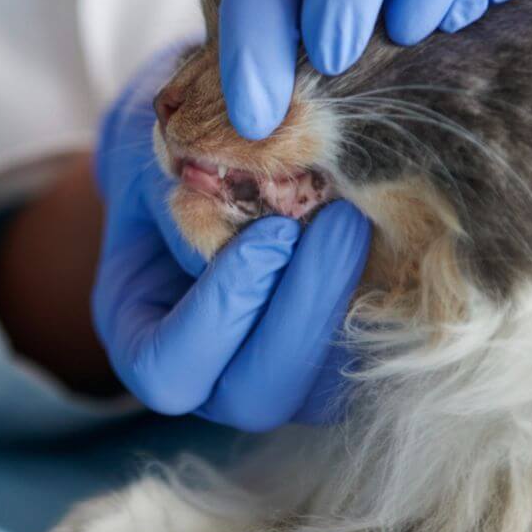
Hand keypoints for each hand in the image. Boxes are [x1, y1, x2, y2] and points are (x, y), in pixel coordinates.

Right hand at [93, 61, 370, 430]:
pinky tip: (390, 237)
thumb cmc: (178, 145)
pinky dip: (383, 306)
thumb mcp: (165, 159)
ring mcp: (274, 368)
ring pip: (318, 391)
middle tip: (340, 223)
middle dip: (301, 311)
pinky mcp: (331, 349)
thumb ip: (197, 202)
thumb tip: (269, 233)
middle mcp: (209, 372)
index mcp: (142, 336)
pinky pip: (365, 356)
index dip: (220, 311)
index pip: (166, 368)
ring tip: (363, 222)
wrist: (217, 136)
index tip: (272, 234)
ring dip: (346, 308)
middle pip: (254, 395)